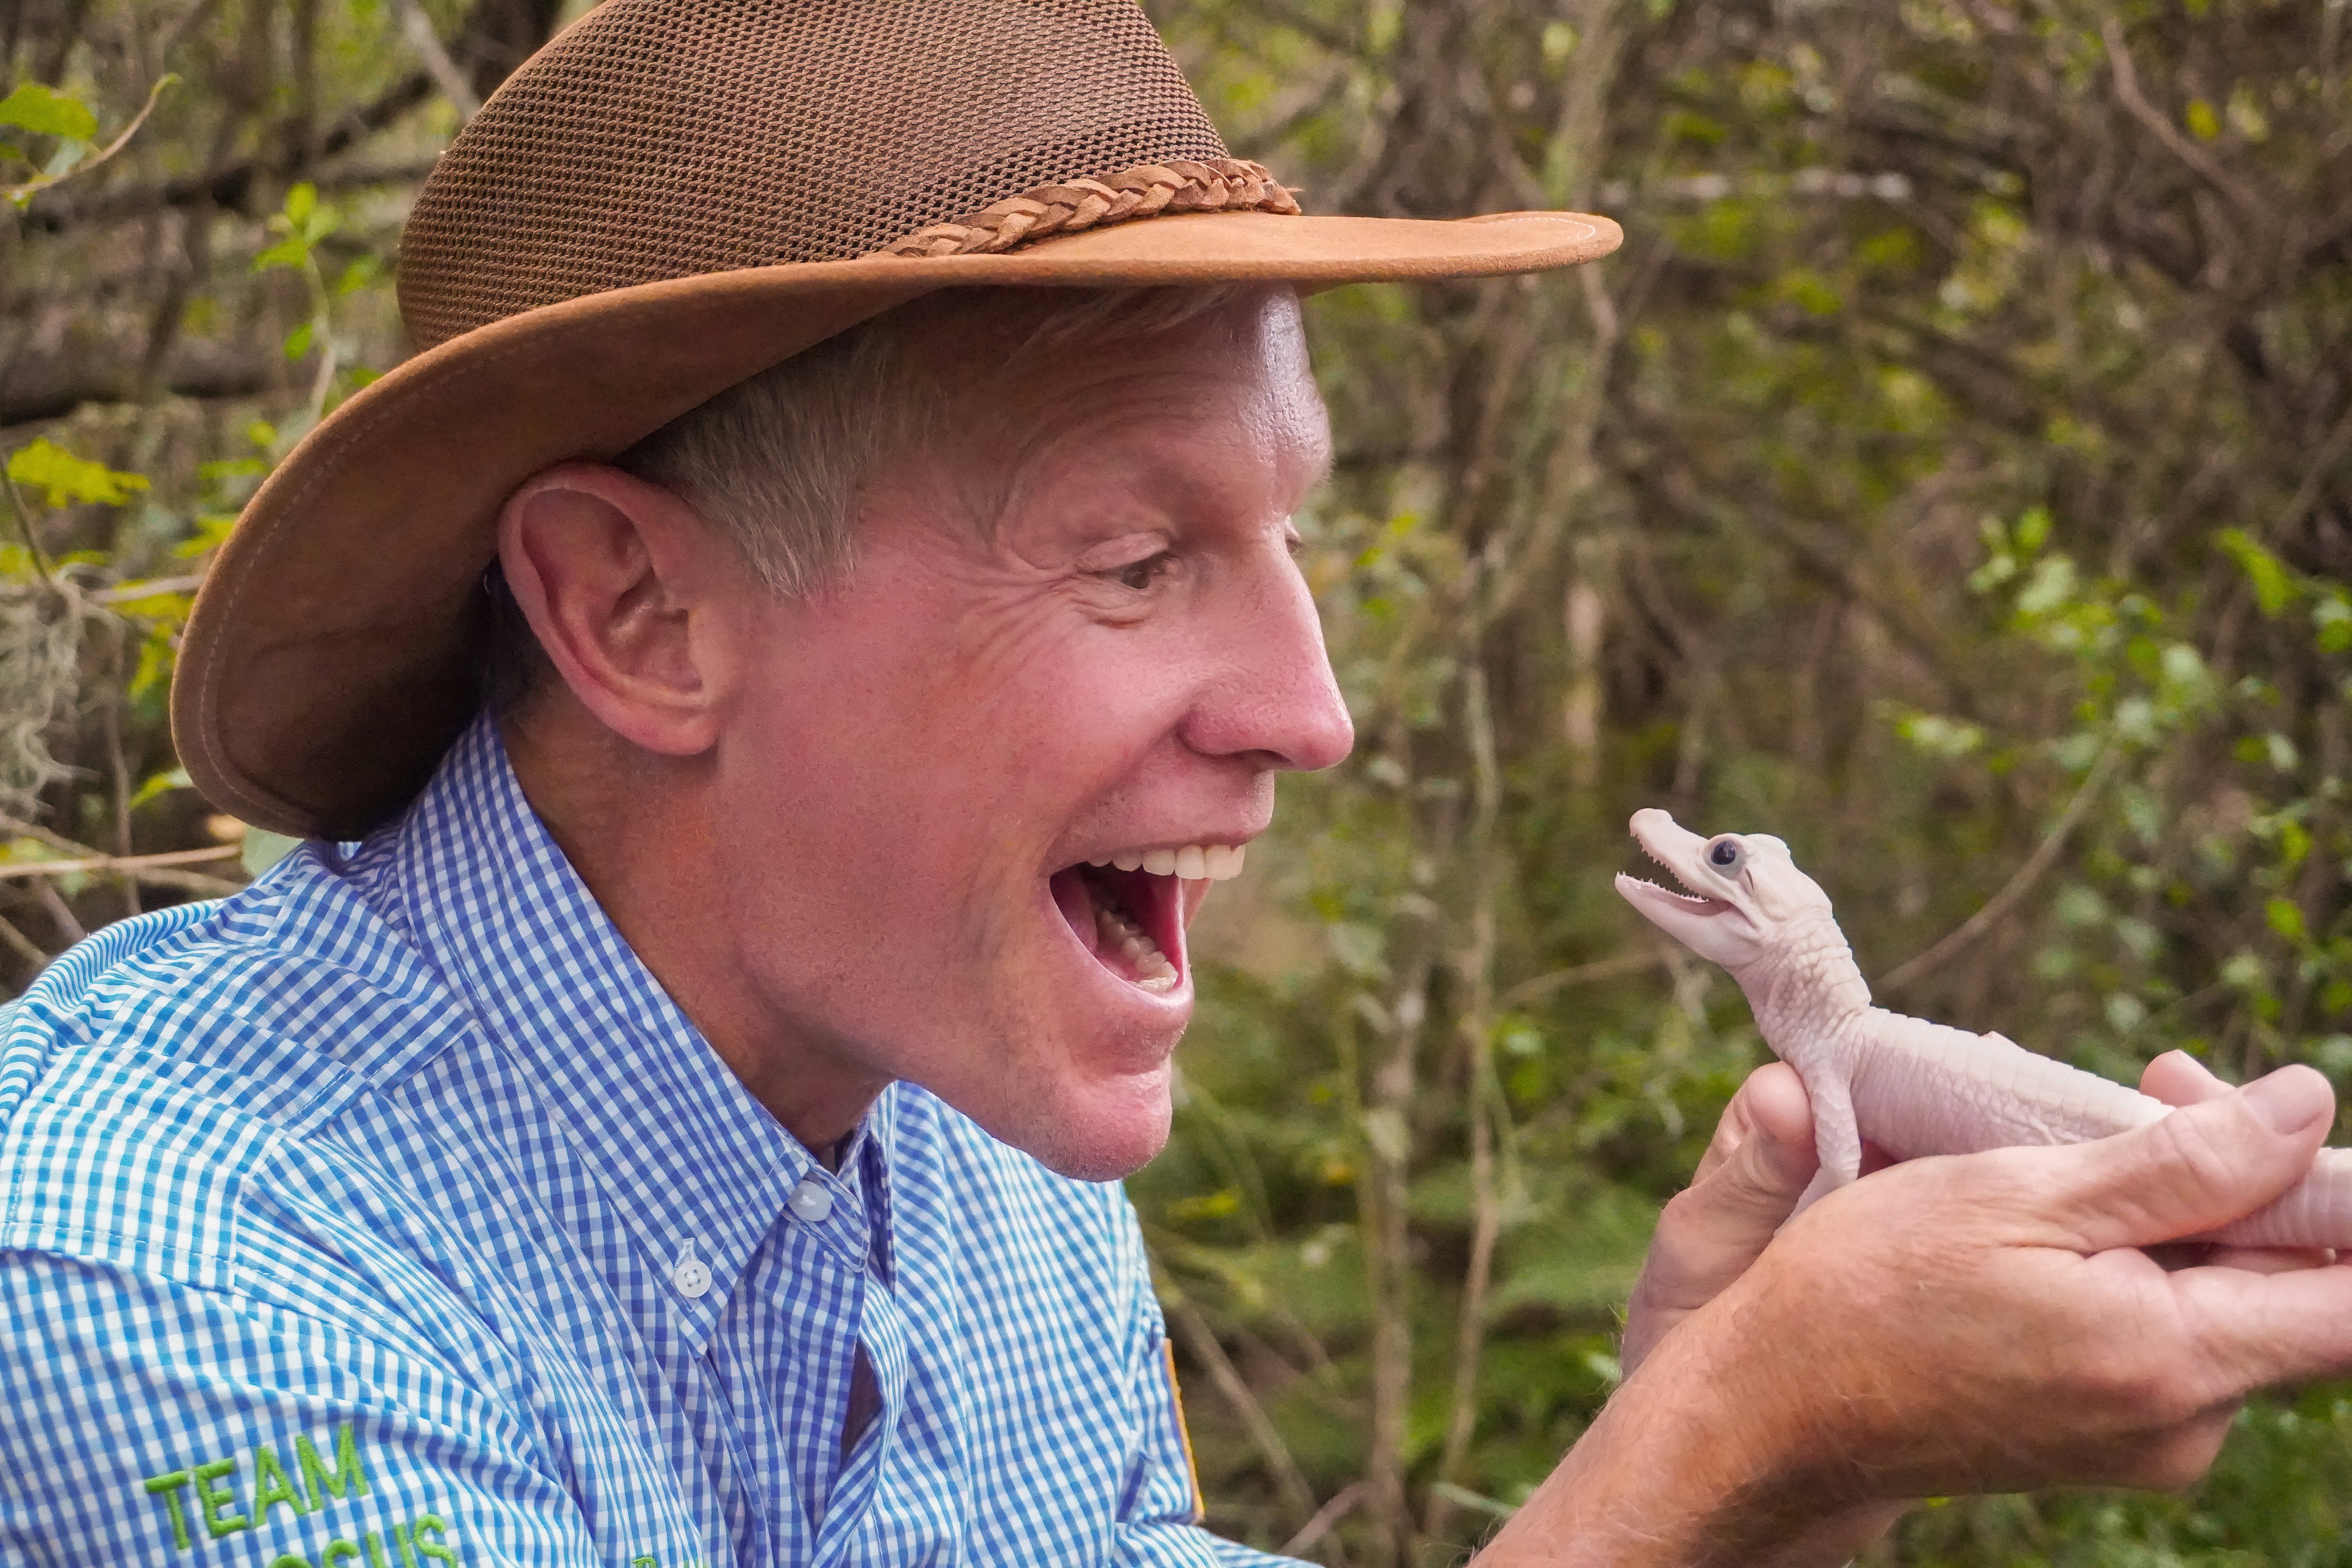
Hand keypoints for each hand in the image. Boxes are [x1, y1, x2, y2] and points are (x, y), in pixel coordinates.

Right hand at [1490, 1063, 2351, 1565]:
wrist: (1773, 1405)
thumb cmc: (1869, 1290)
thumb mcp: (2016, 1195)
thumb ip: (2181, 1165)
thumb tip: (2306, 1109)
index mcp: (2170, 1361)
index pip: (2349, 1291)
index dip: (2335, 1192)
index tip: (2265, 1114)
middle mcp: (2182, 1423)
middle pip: (2287, 1290)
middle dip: (2242, 1176)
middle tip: (2157, 1082)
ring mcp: (2144, 1440)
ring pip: (2223, 1306)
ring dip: (2181, 1212)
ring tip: (2087, 1146)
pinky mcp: (2104, 1439)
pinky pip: (2167, 1337)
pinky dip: (2137, 1261)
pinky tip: (2062, 1215)